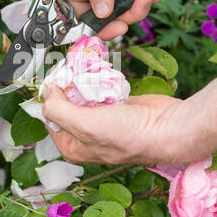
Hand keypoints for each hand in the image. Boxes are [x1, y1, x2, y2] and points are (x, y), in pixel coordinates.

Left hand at [42, 59, 216, 165]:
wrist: (168, 128)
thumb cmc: (128, 134)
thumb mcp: (84, 125)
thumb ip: (58, 110)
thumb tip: (48, 93)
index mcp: (73, 147)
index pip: (50, 120)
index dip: (50, 100)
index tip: (54, 79)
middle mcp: (85, 136)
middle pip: (66, 106)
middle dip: (67, 88)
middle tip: (69, 69)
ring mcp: (101, 121)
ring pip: (83, 96)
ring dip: (83, 82)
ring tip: (84, 69)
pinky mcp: (115, 107)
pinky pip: (100, 91)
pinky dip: (99, 81)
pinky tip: (100, 73)